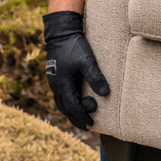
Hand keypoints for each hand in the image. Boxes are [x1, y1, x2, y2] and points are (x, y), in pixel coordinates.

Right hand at [43, 11, 108, 130]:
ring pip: (61, 102)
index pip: (72, 106)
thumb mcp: (87, 61)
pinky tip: (74, 102)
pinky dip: (67, 102)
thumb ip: (96, 77)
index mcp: (62, 84)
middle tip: (86, 126)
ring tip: (80, 118)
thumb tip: (105, 94)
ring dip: (71, 111)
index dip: (81, 116)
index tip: (90, 124)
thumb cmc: (75, 46)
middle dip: (75, 118)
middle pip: (64, 108)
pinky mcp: (56, 76)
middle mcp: (55, 85)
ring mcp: (54, 81)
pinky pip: (60, 95)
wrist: (61, 33)